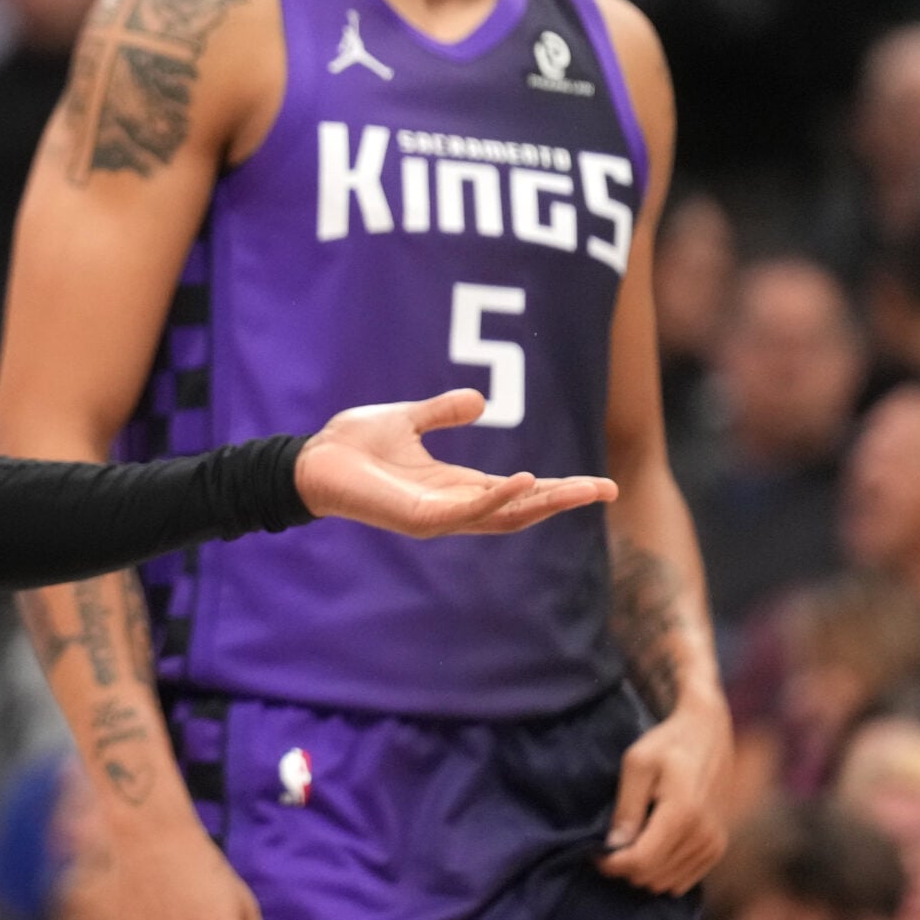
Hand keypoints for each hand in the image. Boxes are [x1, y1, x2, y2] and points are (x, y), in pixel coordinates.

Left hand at [297, 391, 617, 538]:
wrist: (310, 460)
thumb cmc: (352, 445)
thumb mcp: (408, 419)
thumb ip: (442, 412)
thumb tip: (480, 401)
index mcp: (454, 486)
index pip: (516, 491)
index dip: (555, 487)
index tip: (596, 484)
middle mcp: (451, 506)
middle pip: (521, 509)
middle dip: (565, 500)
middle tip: (610, 491)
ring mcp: (437, 517)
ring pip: (503, 516)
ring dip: (543, 502)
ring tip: (582, 488)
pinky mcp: (418, 519)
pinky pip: (467, 511)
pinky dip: (499, 498)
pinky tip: (526, 482)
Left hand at [597, 696, 731, 893]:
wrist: (709, 734)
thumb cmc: (668, 743)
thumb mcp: (637, 764)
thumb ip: (627, 807)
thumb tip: (614, 846)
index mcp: (682, 813)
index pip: (641, 861)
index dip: (612, 864)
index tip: (595, 854)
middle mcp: (703, 835)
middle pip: (652, 877)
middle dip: (625, 867)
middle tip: (610, 846)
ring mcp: (714, 844)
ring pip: (667, 883)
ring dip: (643, 872)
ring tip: (630, 844)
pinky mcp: (718, 848)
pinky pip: (684, 881)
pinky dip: (663, 872)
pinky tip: (651, 849)